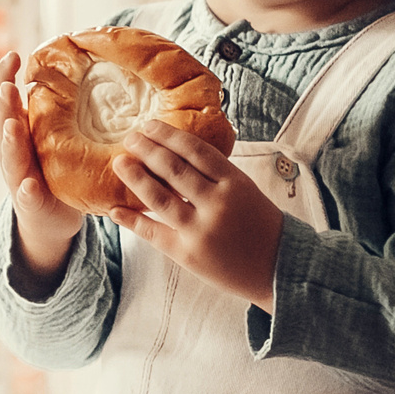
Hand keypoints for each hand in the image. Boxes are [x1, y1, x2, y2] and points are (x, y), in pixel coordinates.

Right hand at [0, 50, 81, 286]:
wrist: (47, 219)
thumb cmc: (55, 170)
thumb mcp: (54, 136)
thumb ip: (62, 109)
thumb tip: (89, 66)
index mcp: (20, 131)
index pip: (6, 99)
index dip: (5, 77)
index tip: (13, 55)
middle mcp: (12, 151)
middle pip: (3, 124)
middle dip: (4, 105)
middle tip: (8, 87)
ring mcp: (18, 177)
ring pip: (10, 158)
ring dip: (11, 142)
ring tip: (13, 126)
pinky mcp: (30, 203)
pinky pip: (27, 196)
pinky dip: (26, 190)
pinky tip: (28, 185)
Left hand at [110, 119, 284, 311]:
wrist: (280, 268)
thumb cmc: (260, 225)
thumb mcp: (245, 190)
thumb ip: (215, 174)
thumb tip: (175, 151)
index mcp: (234, 183)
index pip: (195, 151)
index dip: (169, 135)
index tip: (150, 125)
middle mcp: (217, 203)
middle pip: (174, 169)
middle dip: (148, 150)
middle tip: (130, 138)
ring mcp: (201, 230)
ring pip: (159, 198)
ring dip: (135, 177)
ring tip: (119, 162)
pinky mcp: (187, 254)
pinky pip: (153, 233)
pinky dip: (131, 220)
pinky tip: (114, 209)